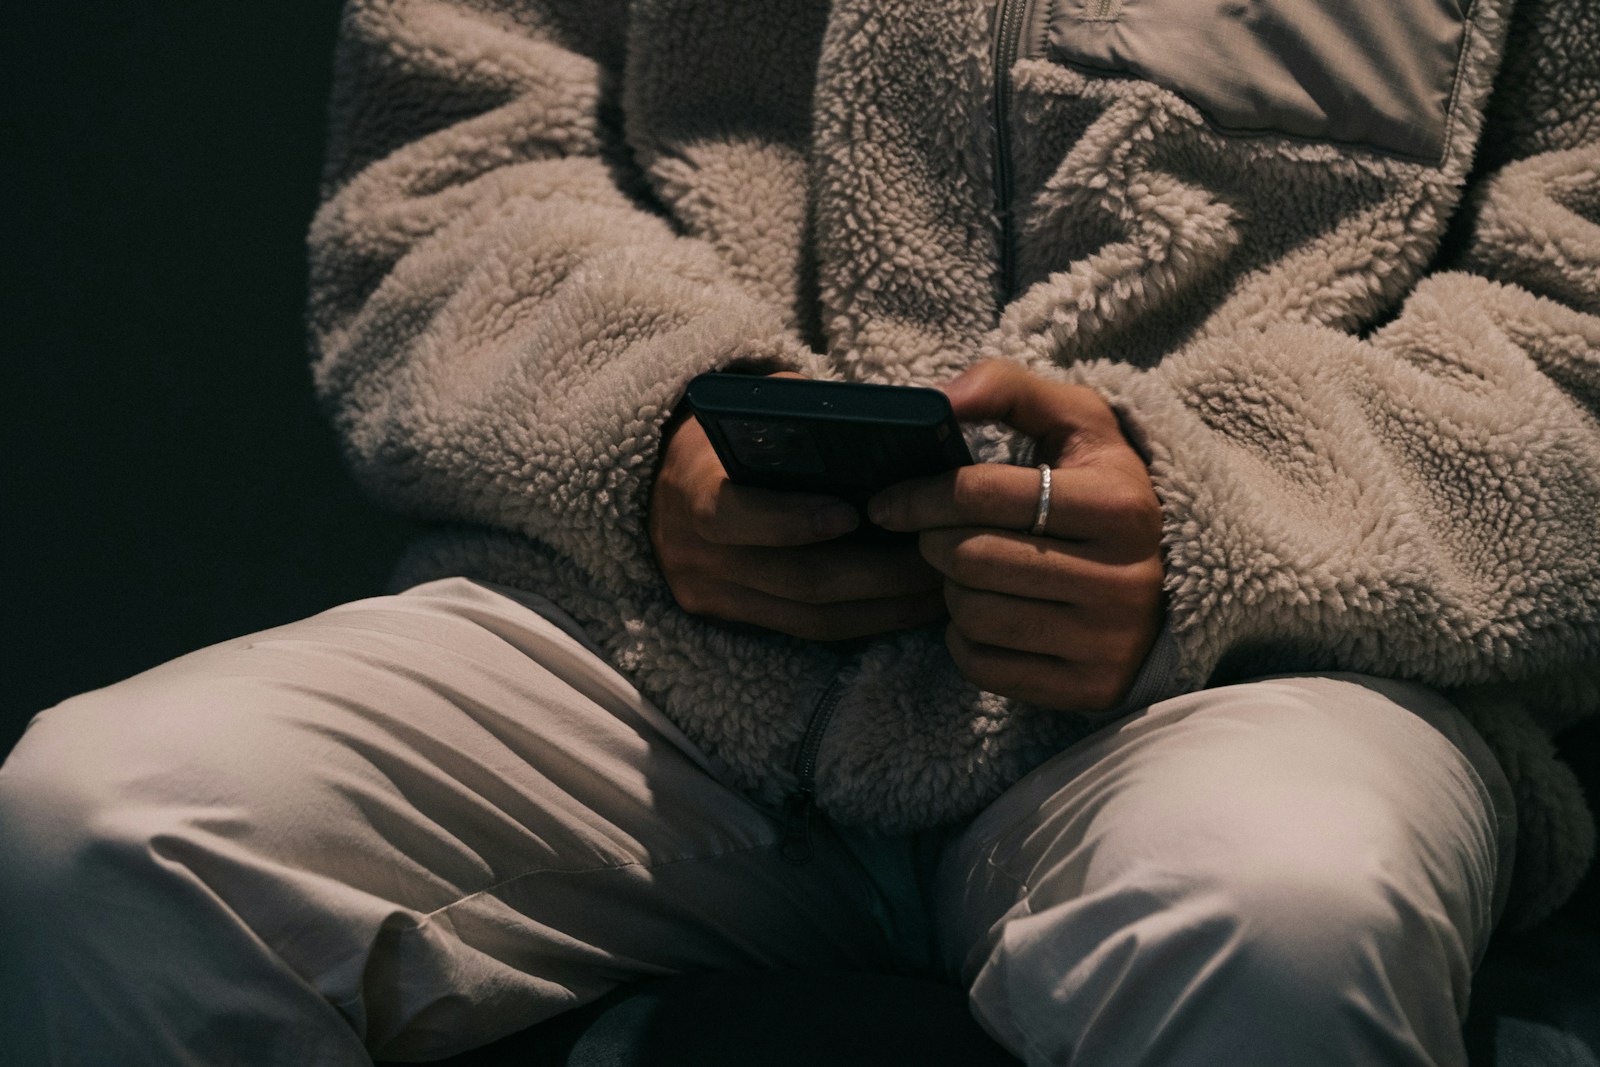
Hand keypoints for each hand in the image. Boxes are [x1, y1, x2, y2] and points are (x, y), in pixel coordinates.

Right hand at [649, 375, 945, 641]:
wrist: (664, 481)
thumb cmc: (730, 434)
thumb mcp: (755, 409)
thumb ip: (804, 415)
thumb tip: (886, 423)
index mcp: (692, 489)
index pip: (734, 516)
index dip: (792, 520)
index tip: (853, 511)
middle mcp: (696, 554)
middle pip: (797, 580)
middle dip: (877, 574)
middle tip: (938, 556)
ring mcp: (714, 596)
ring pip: (812, 619)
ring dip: (885, 608)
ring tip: (941, 587)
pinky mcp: (733, 622)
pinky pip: (809, 632)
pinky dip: (865, 621)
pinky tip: (910, 606)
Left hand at [868, 361, 1164, 711]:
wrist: (1171, 587)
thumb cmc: (1103, 492)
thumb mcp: (1079, 425)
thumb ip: (1009, 389)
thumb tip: (938, 399)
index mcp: (1119, 504)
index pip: (983, 493)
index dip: (919, 495)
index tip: (889, 500)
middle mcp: (1122, 577)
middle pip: (969, 558)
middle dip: (934, 543)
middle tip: (933, 535)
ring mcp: (1106, 640)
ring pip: (972, 614)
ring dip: (950, 591)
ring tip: (968, 572)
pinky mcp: (1088, 688)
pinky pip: (983, 666)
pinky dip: (965, 640)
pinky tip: (988, 614)